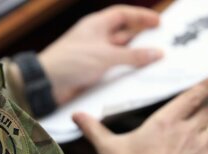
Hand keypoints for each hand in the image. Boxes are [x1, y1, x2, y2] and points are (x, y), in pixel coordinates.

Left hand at [39, 5, 162, 105]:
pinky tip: (135, 74)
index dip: (140, 16)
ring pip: (119, 52)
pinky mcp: (91, 71)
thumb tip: (155, 53)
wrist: (46, 84)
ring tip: (153, 59)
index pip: (122, 15)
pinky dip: (124, 69)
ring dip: (134, 55)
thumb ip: (132, 56)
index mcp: (96, 25)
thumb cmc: (70, 62)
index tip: (157, 22)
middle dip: (141, 37)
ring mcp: (93, 55)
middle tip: (160, 41)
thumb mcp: (106, 56)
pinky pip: (112, 67)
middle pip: (123, 33)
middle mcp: (95, 38)